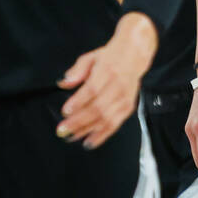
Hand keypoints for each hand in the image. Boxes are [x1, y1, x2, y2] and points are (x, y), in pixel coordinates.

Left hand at [57, 12, 156, 148]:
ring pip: (106, 119)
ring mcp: (124, 98)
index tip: (65, 111)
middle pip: (97, 108)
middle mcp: (117, 86)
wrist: (134, 55)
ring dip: (88, 130)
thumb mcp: (91, 57)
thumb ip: (76, 71)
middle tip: (63, 129)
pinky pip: (115, 125)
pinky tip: (90, 141)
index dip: (78, 102)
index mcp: (107, 71)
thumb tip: (63, 83)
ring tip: (72, 137)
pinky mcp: (128, 107)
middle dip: (78, 121)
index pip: (92, 89)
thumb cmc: (111, 57)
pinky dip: (102, 135)